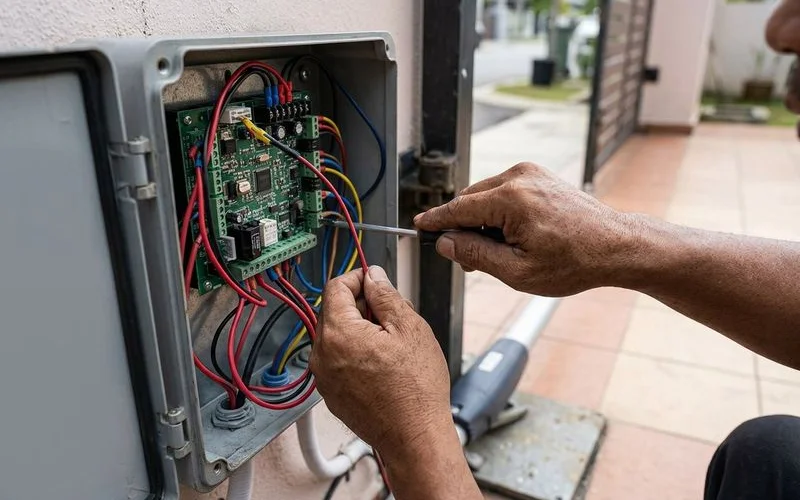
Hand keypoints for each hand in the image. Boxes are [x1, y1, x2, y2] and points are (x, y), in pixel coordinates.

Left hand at [310, 266, 452, 453]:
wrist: (414, 436)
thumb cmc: (416, 390)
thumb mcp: (409, 328)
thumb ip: (386, 296)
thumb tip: (373, 277)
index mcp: (339, 334)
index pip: (336, 287)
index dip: (358, 278)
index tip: (374, 282)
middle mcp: (322, 355)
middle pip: (333, 311)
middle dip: (360, 306)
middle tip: (391, 316)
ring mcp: (324, 377)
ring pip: (336, 336)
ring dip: (358, 330)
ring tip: (390, 344)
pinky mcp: (331, 394)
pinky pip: (337, 360)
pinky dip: (354, 354)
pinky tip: (382, 364)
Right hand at [414, 162, 635, 295]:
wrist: (616, 245)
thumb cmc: (575, 261)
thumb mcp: (517, 271)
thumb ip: (475, 255)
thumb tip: (446, 243)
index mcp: (510, 200)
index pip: (457, 208)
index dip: (435, 221)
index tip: (418, 226)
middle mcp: (518, 177)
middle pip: (469, 201)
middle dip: (464, 229)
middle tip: (473, 262)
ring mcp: (530, 172)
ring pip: (484, 196)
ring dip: (482, 221)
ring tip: (502, 252)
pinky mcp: (538, 174)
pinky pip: (502, 191)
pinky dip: (498, 212)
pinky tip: (514, 236)